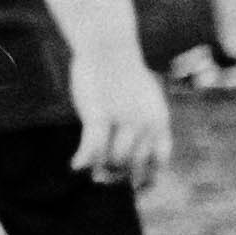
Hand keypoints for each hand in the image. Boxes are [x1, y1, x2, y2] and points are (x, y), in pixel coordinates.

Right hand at [65, 48, 171, 189]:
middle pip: (134, 165)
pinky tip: (76, 165)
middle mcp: (145, 124)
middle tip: (105, 180)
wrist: (109, 46)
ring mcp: (123, 121)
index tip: (137, 188)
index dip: (149, 178)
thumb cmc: (123, 71)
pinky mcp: (100, 116)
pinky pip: (93, 149)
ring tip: (92, 173)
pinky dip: (83, 160)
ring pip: (113, 161)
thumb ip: (146, 122)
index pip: (159, 161)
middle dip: (119, 177)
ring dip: (101, 170)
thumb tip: (137, 145)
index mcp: (159, 120)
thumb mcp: (144, 97)